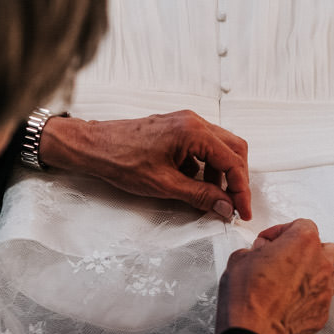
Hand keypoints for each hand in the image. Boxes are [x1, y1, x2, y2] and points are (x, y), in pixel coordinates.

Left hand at [39, 110, 251, 219]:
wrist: (92, 146)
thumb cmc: (120, 160)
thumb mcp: (164, 185)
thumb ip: (199, 196)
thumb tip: (225, 206)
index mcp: (193, 132)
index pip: (233, 162)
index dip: (241, 190)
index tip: (241, 211)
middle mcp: (193, 122)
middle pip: (233, 149)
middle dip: (236, 179)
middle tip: (233, 204)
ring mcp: (184, 123)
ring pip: (219, 148)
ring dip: (220, 174)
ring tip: (210, 197)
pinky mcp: (175, 129)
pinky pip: (201, 147)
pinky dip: (204, 167)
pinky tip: (192, 183)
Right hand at [216, 219, 333, 333]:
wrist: (252, 330)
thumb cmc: (247, 295)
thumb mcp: (240, 259)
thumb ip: (257, 250)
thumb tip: (260, 253)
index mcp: (302, 242)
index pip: (302, 225)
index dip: (283, 231)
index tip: (270, 240)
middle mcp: (320, 263)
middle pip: (324, 247)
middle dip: (306, 250)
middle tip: (286, 256)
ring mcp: (325, 289)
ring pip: (329, 273)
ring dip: (313, 272)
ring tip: (292, 279)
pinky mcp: (322, 312)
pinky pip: (321, 298)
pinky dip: (309, 297)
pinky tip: (291, 300)